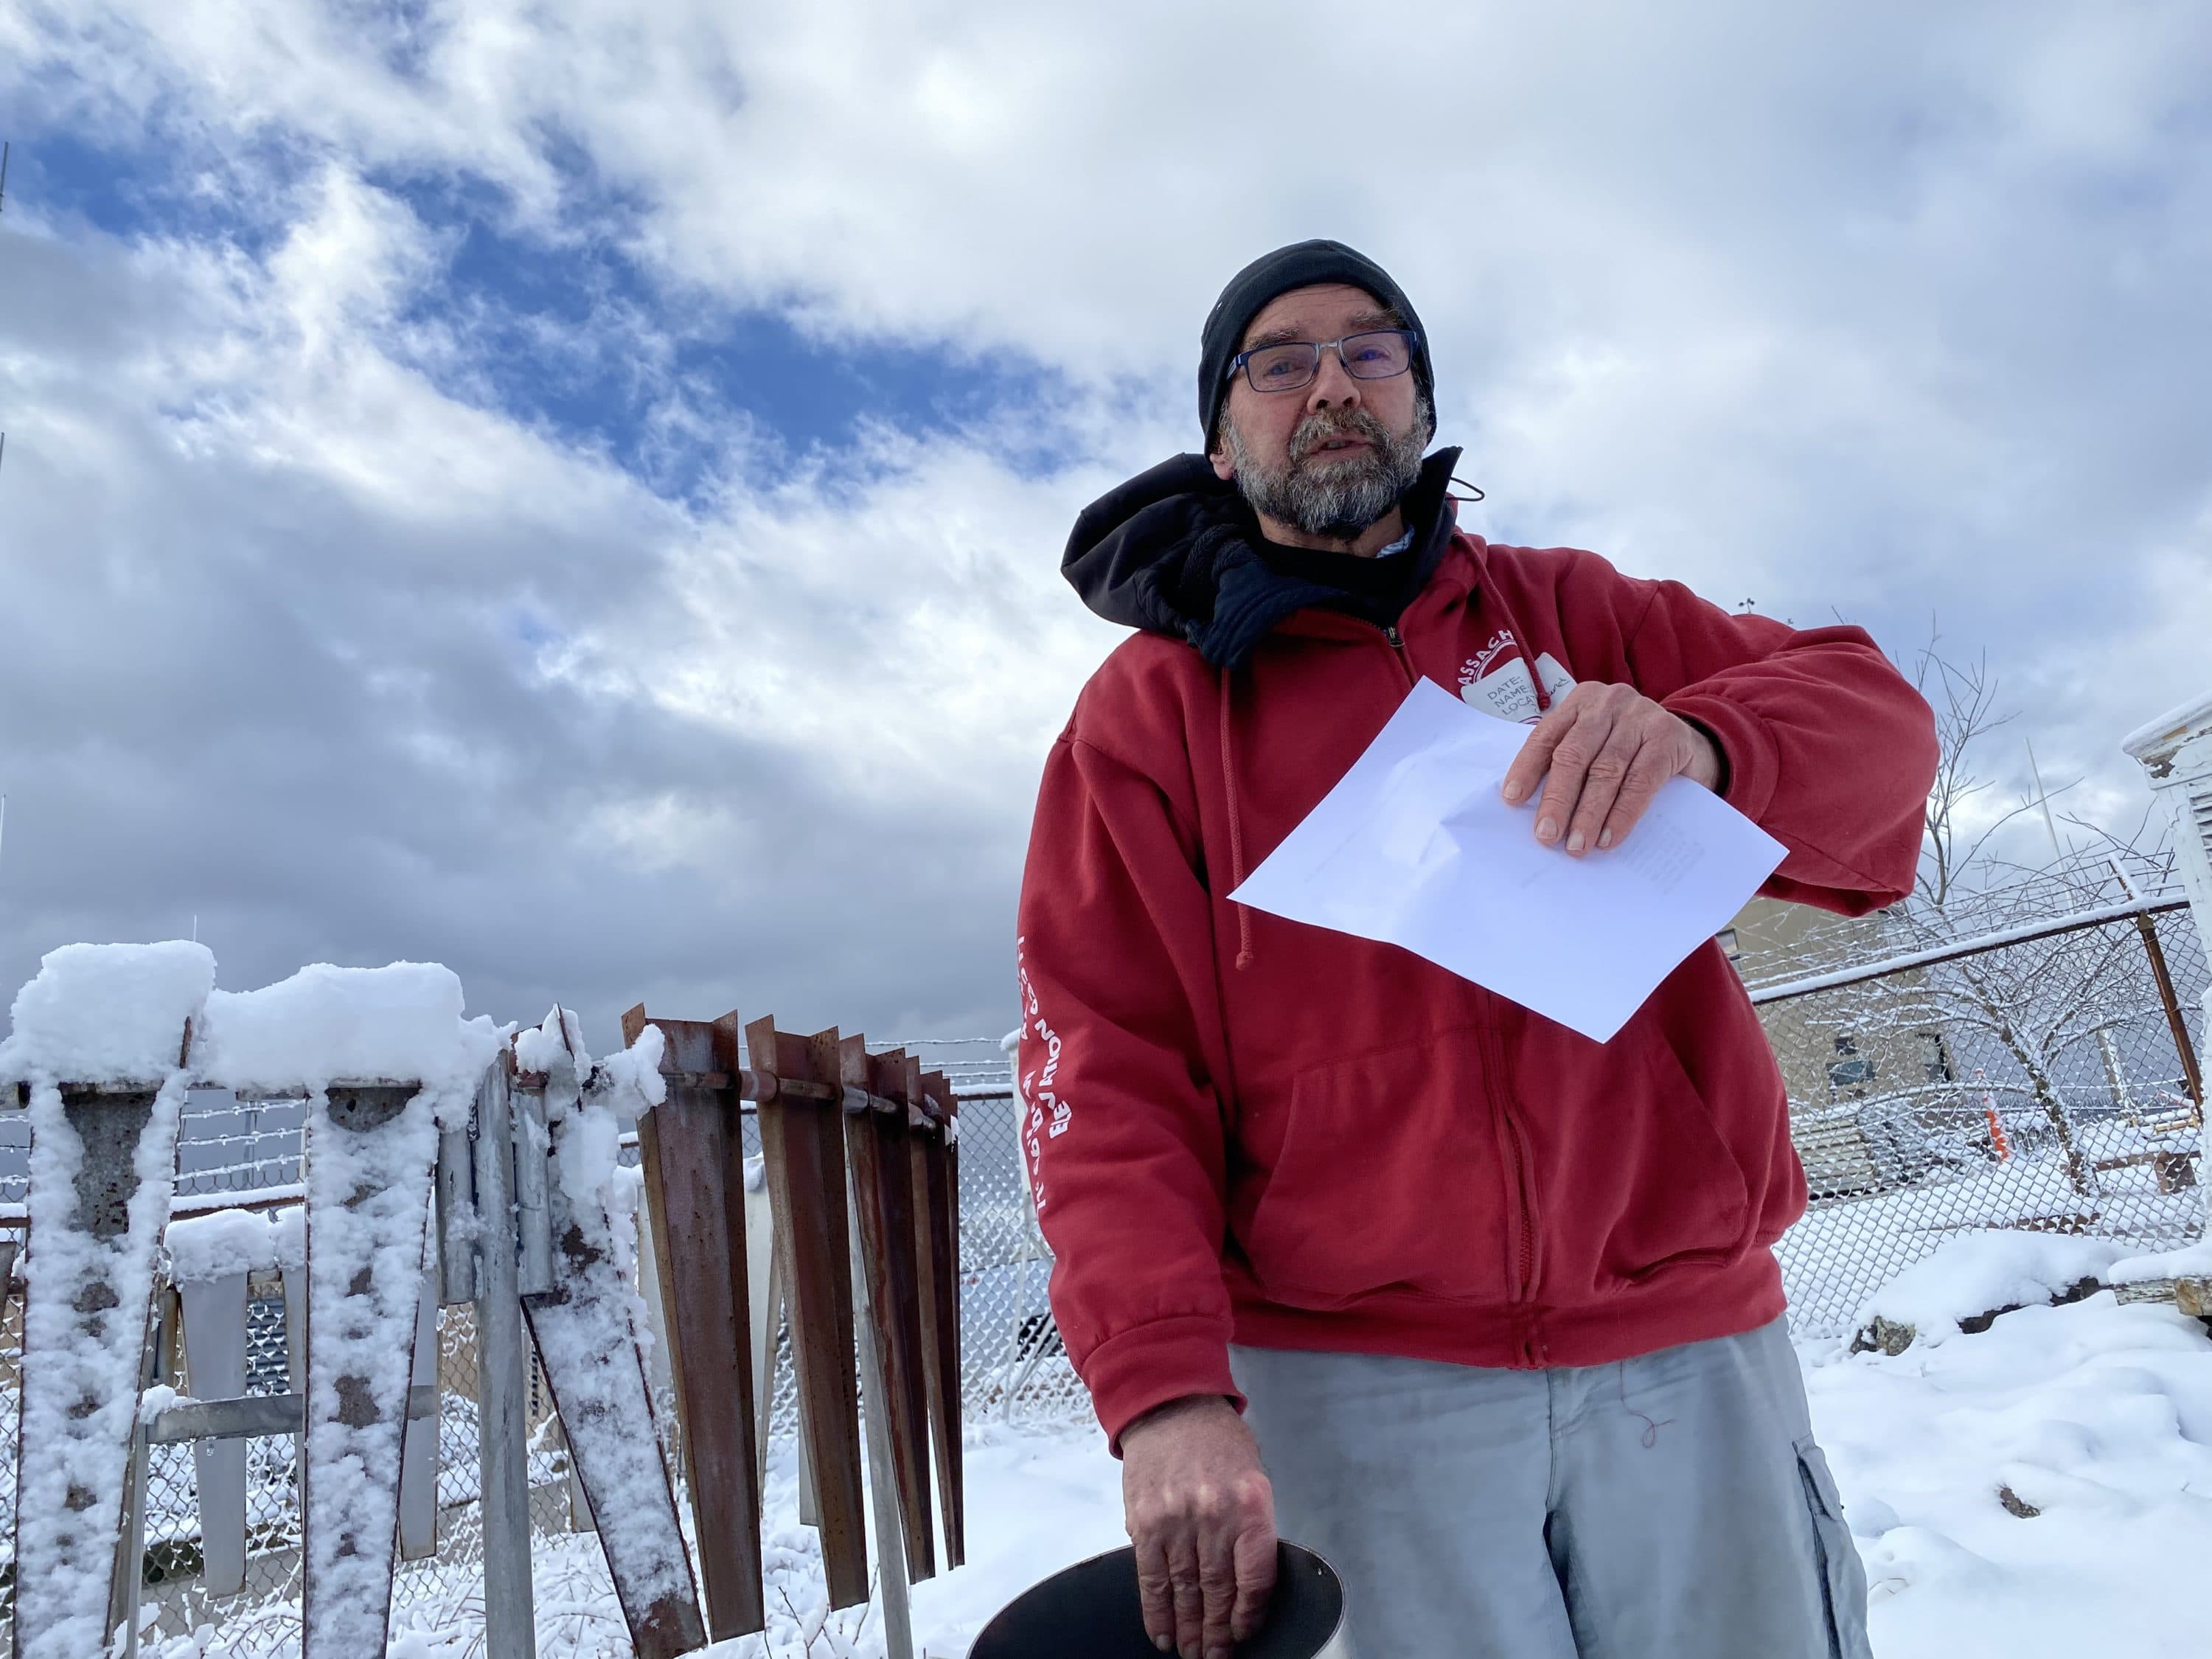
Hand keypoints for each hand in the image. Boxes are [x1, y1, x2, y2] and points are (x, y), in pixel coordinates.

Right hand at [1120, 1395, 1276, 1658]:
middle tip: (1215, 1656)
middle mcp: (1213, 1515)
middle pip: (1217, 1590)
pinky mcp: (1144, 1522)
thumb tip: (1245, 1587)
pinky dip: (1156, 1609)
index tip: (1243, 1633)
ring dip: (1188, 1628)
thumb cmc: (1217, 1441)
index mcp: (1250, 1504)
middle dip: (1216, 1632)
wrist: (1171, 1406)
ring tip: (1191, 1652)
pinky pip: (1151, 1577)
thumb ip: (1251, 1530)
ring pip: (1184, 1590)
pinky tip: (1162, 1631)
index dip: (1249, 1614)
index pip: (1254, 1577)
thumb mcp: (1253, 1477)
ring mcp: (1175, 1519)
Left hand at [1501, 682, 1721, 854]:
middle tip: (1546, 835)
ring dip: (1589, 813)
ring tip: (1577, 845)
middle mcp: (1608, 703)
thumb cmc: (1630, 752)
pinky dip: (1623, 813)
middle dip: (1558, 799)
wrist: (1691, 746)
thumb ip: (1570, 764)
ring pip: (1606, 770)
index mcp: (1580, 702)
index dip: (1527, 768)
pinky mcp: (1668, 736)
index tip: (1511, 799)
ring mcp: (1640, 715)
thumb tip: (1537, 812)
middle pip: (1574, 754)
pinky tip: (1609, 837)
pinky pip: (1641, 780)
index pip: (1546, 736)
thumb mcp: (1597, 746)